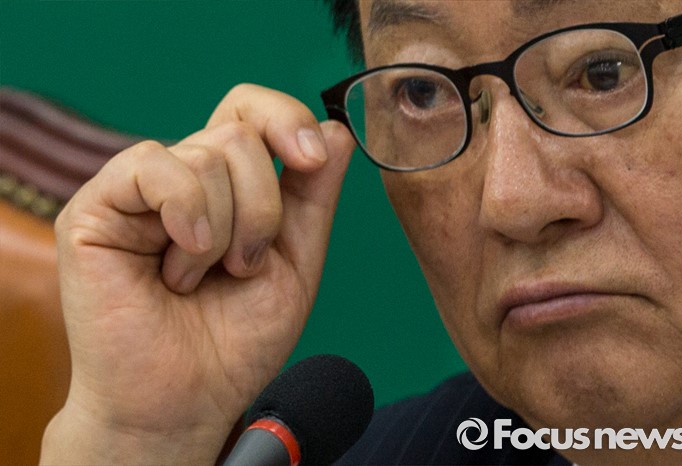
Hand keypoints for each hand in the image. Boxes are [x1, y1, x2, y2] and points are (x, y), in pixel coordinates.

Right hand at [40, 84, 354, 464]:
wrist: (188, 398)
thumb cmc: (237, 336)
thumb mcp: (295, 260)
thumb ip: (315, 195)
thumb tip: (337, 128)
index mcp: (226, 185)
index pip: (251, 110)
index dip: (287, 119)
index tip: (312, 160)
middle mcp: (183, 177)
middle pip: (239, 133)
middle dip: (263, 210)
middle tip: (243, 267)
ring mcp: (139, 190)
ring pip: (206, 154)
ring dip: (226, 232)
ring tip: (202, 279)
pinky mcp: (98, 207)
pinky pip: (154, 167)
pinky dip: (187, 215)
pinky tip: (179, 265)